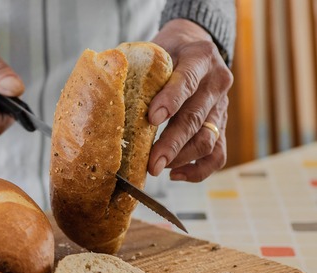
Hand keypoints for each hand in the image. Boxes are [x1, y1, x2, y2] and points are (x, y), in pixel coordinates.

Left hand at [148, 19, 233, 181]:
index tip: (152, 119)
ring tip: (157, 167)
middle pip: (196, 118)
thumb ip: (136, 66)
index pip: (188, 80)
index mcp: (199, 57)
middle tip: (152, 162)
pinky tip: (174, 174)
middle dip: (172, 143)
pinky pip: (217, 155)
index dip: (171, 101)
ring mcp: (222, 106)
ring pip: (208, 139)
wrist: (197, 46)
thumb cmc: (167, 52)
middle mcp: (216, 82)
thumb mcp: (154, 49)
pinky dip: (198, 170)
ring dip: (181, 158)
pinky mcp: (222, 126)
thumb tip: (103, 86)